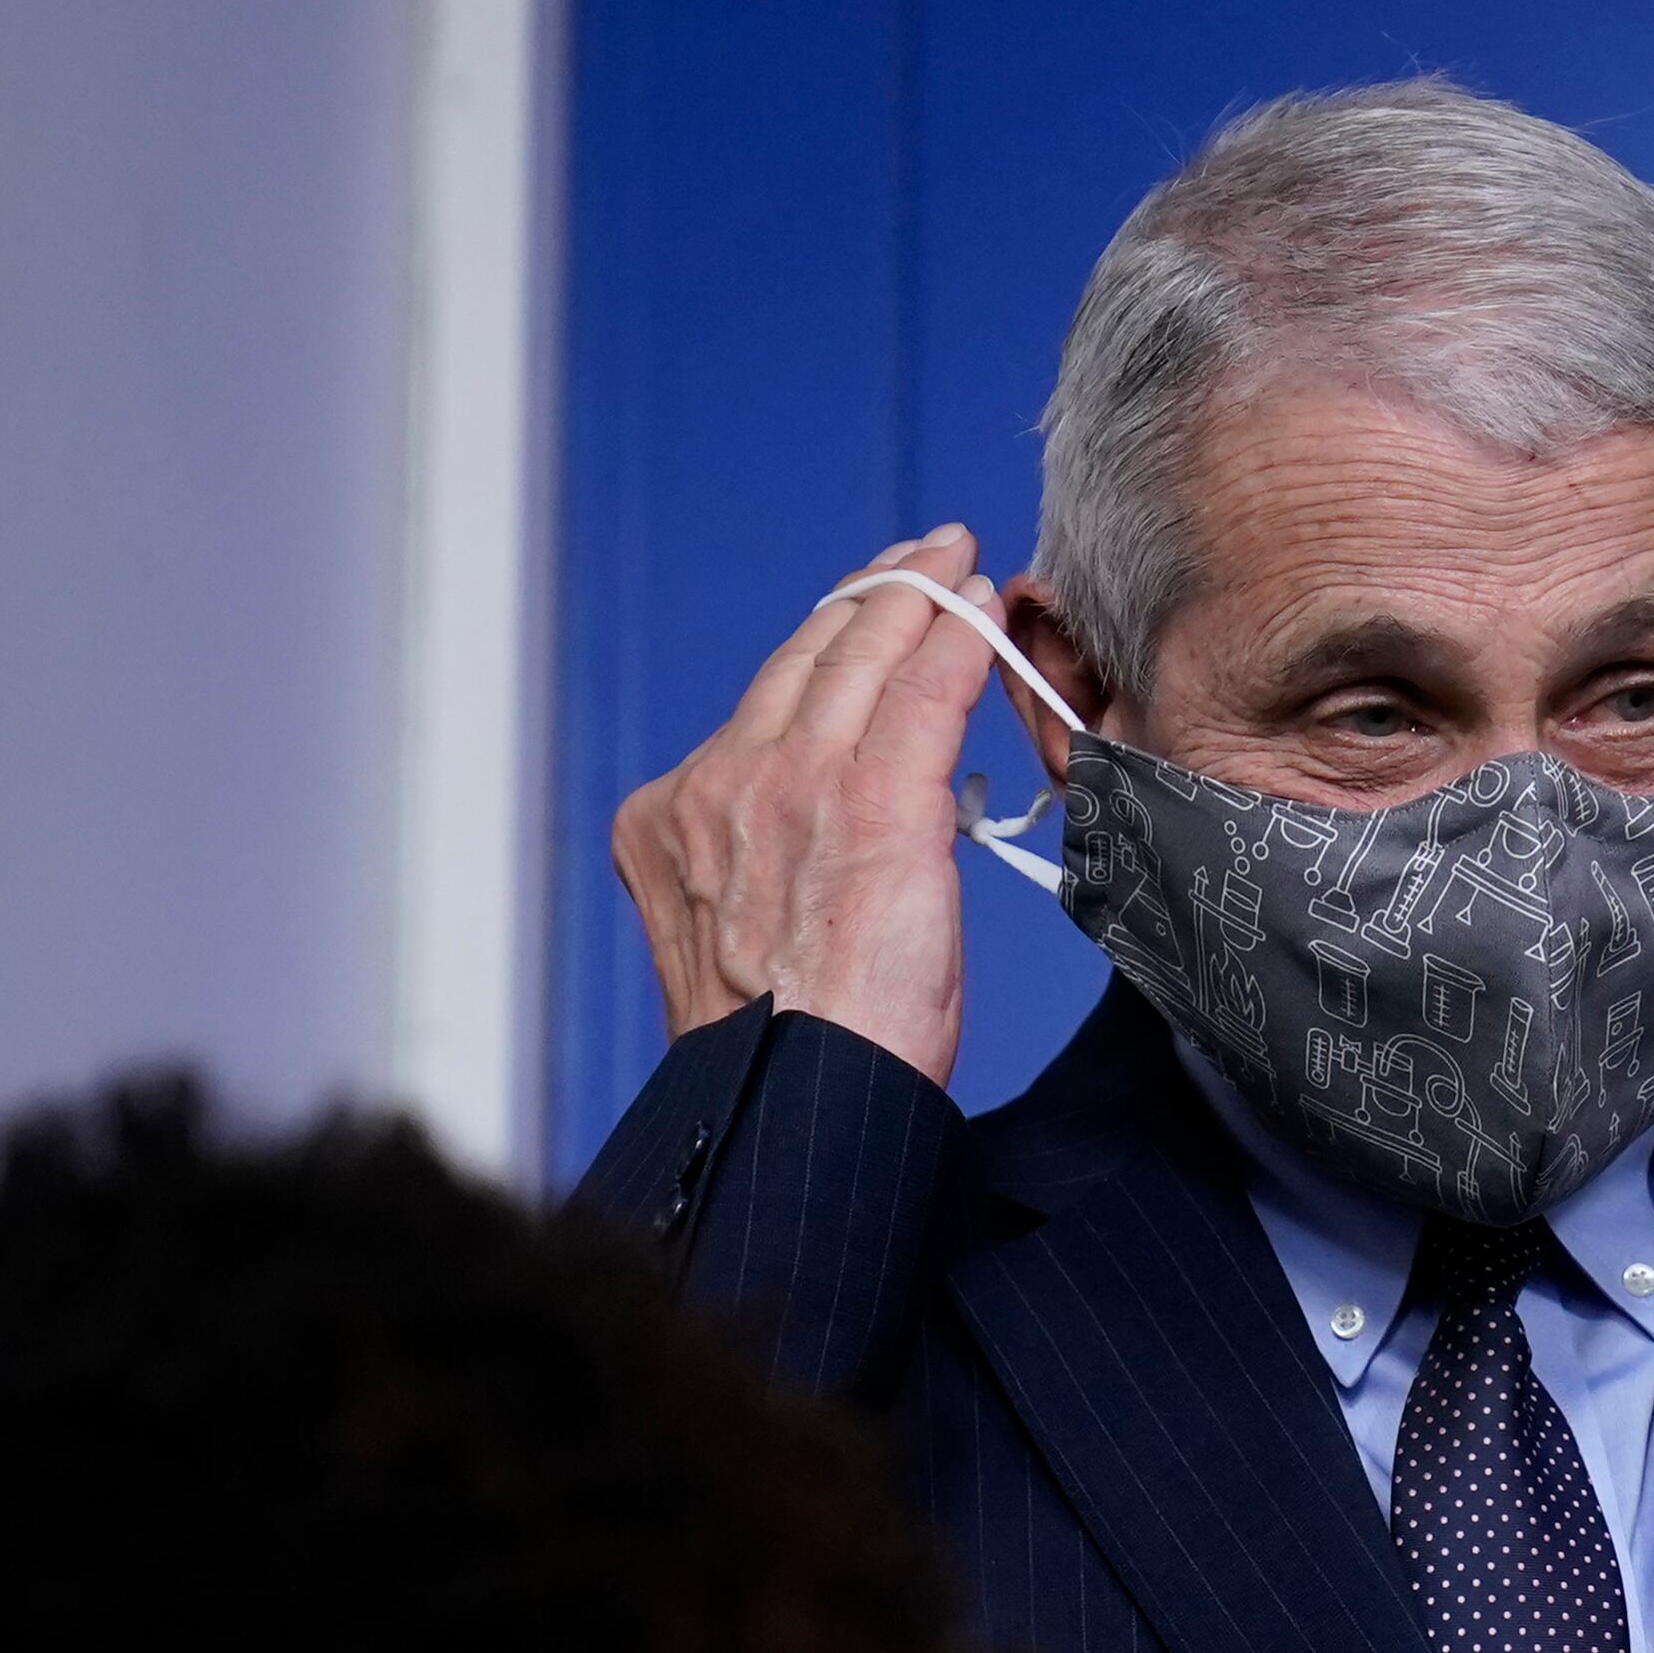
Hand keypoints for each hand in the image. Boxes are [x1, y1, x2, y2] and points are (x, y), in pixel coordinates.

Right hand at [607, 525, 1001, 1086]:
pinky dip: (957, 636)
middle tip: (916, 558)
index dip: (819, 651)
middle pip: (804, 660)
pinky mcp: (871, 796)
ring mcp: (791, 782)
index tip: (856, 620)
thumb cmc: (787, 1050)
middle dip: (868, 598)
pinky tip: (982, 607)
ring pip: (862, 656)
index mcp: (671, 820)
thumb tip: (820, 840)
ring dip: (914, 595)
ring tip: (950, 559)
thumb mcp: (731, 936)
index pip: (757, 706)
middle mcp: (718, 784)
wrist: (795, 1094)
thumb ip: (756, 864)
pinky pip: (923, 688)